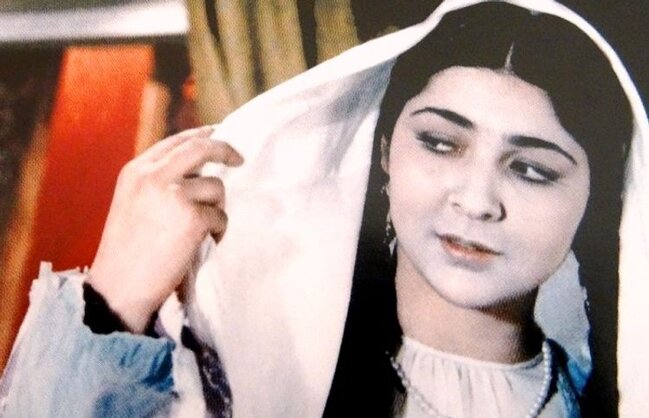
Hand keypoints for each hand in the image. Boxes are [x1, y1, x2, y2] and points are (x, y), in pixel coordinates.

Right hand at [87, 127, 242, 332]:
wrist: (118, 289)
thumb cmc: (127, 254)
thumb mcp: (133, 203)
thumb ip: (158, 182)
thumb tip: (200, 170)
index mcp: (135, 171)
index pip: (175, 141)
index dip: (200, 135)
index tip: (217, 134)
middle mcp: (153, 176)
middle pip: (200, 148)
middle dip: (225, 150)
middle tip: (240, 159)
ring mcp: (173, 194)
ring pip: (216, 188)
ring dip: (217, 209)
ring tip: (200, 232)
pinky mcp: (192, 217)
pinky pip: (221, 217)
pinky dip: (218, 232)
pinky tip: (200, 246)